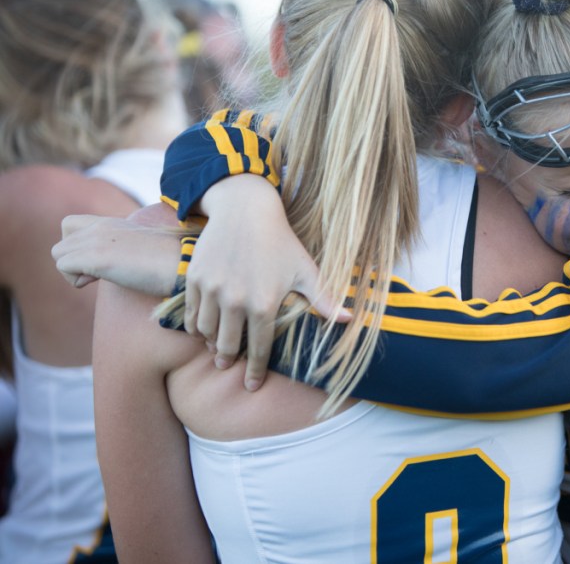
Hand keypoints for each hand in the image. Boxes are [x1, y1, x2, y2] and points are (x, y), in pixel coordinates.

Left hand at [52, 205, 180, 295]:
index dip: (77, 246)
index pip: (71, 225)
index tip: (100, 261)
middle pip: (61, 243)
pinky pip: (63, 266)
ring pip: (58, 254)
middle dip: (74, 263)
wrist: (185, 263)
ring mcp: (98, 239)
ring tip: (100, 279)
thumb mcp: (144, 249)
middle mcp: (102, 226)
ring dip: (74, 272)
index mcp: (114, 223)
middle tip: (99, 274)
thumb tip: (121, 265)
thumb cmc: (173, 262)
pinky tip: (101, 281)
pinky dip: (77, 280)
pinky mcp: (96, 255)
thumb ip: (127, 248)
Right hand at [182, 175, 340, 390]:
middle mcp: (234, 300)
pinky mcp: (194, 279)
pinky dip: (196, 327)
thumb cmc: (281, 242)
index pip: (259, 349)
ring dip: (211, 344)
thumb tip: (351, 320)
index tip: (252, 386)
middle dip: (229, 360)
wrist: (246, 210)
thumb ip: (324, 299)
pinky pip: (191, 315)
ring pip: (206, 333)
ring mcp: (212, 290)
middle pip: (228, 346)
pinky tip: (203, 330)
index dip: (256, 371)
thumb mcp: (305, 269)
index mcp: (264, 304)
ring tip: (217, 348)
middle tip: (229, 365)